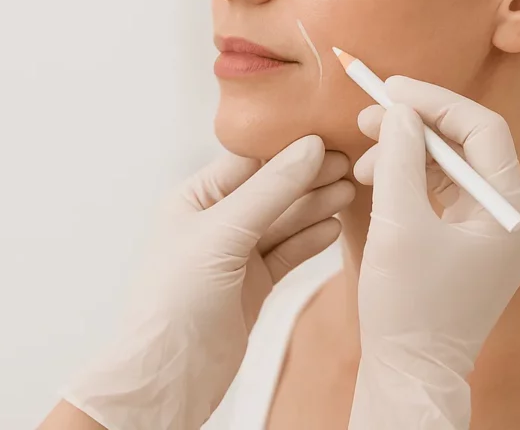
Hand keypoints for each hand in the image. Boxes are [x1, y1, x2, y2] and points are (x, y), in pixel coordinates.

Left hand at [62, 136, 353, 429]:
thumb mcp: (221, 235)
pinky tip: (333, 227)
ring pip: (283, 221)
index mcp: (195, 198)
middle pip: (271, 190)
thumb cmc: (174, 302)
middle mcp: (215, 222)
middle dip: (309, 178)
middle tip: (350, 166)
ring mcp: (236, 254)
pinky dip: (310, 240)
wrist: (169, 379)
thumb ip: (269, 191)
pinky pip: (287, 252)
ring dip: (315, 206)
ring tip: (349, 192)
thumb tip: (310, 148)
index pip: (249, 162)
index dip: (288, 152)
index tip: (327, 140)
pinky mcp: (253, 284)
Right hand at [349, 77, 519, 429]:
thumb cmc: (406, 306)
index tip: (392, 89)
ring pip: (448, 162)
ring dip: (404, 150)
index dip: (436, 102)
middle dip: (414, 125)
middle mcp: (507, 215)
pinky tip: (374, 177)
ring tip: (363, 160)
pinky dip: (406, 174)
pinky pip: (438, 186)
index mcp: (509, 213)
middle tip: (369, 116)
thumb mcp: (399, 223)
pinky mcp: (464, 234)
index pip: (483, 131)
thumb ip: (399, 157)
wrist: (408, 366)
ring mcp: (487, 225)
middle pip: (465, 143)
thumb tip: (398, 109)